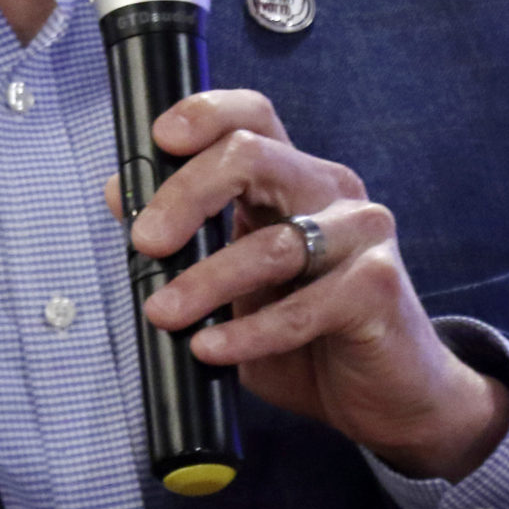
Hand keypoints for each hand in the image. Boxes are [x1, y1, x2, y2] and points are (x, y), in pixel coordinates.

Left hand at [114, 90, 508, 480]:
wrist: (387, 394)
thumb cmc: (309, 332)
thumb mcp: (235, 282)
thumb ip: (189, 239)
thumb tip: (120, 196)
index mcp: (293, 177)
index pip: (252, 116)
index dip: (205, 114)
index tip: (159, 139)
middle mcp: (330, 190)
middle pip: (253, 157)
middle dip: (186, 195)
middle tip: (145, 243)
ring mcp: (362, 233)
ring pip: (273, 242)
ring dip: (206, 281)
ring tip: (164, 315)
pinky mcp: (378, 288)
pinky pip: (303, 308)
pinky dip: (249, 331)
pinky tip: (213, 348)